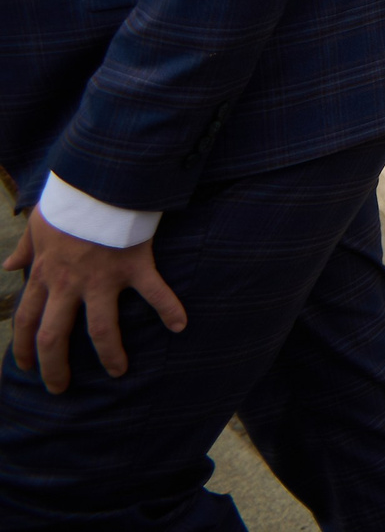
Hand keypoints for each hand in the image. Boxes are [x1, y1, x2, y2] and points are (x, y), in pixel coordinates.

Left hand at [6, 208, 186, 393]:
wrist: (99, 181)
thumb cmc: (69, 201)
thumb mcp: (38, 224)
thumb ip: (25, 248)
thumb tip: (9, 265)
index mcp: (45, 274)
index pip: (25, 320)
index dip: (22, 348)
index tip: (25, 368)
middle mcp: (69, 283)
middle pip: (54, 336)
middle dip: (54, 367)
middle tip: (60, 388)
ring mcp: (102, 278)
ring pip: (101, 329)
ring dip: (110, 355)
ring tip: (118, 372)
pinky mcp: (133, 266)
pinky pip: (154, 292)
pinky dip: (170, 308)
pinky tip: (181, 325)